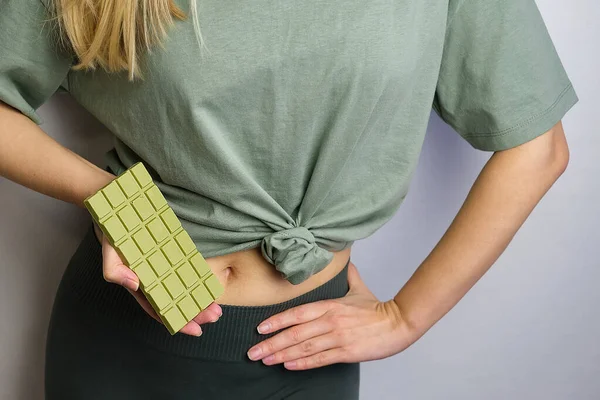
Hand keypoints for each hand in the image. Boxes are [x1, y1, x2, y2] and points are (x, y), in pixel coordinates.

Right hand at [95, 223, 221, 335]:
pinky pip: (187, 269)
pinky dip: (198, 278)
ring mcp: (163, 266)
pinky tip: (210, 283)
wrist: (119, 206)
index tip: (196, 329)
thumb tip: (134, 284)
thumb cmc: (113, 231)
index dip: (177, 321)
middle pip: (176, 302)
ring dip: (199, 299)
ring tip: (216, 306)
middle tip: (215, 315)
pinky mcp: (172, 251)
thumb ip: (114, 270)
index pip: (160, 309)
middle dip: (195, 312)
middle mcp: (152, 279)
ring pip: (183, 288)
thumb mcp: (109, 250)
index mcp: (139, 284)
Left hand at [247, 261, 416, 369]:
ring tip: (265, 360)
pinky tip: (288, 365)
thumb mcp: (359, 288)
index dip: (276, 321)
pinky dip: (302, 363)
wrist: (398, 323)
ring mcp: (338, 337)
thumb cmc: (377, 308)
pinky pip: (320, 359)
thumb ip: (347, 276)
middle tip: (253, 352)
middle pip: (294, 332)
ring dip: (281, 355)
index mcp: (330, 305)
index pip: (297, 313)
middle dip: (271, 343)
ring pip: (303, 347)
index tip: (259, 328)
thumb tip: (344, 261)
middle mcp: (330, 321)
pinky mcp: (347, 352)